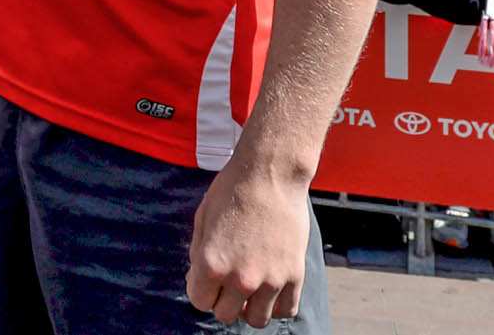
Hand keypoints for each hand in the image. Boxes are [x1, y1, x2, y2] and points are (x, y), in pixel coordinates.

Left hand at [187, 163, 310, 329]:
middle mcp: (240, 278)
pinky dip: (276, 305)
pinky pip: (285, 311)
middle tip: (228, 280)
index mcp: (212, 264)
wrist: (270, 173)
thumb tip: (199, 278)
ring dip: (249, 307)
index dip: (201, 289)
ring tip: (249, 287)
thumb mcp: (202, 220)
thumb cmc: (232, 190)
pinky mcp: (294, 276)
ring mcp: (270, 280)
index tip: (208, 276)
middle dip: (222, 299)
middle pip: (226, 314)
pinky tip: (270, 289)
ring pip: (256, 320)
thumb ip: (199, 255)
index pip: (199, 302)